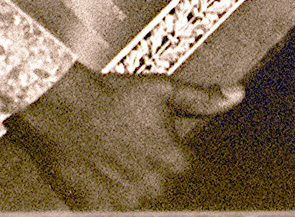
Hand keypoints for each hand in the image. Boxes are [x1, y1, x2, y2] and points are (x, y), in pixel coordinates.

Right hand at [2, 62, 241, 209]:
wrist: (58, 105)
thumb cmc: (109, 96)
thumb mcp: (162, 90)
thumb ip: (203, 99)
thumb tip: (236, 95)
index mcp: (177, 161)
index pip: (190, 178)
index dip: (174, 166)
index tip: (156, 155)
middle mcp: (156, 188)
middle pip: (165, 194)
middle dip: (153, 178)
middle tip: (128, 155)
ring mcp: (126, 203)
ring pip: (143, 205)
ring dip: (134, 192)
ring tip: (115, 165)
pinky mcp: (96, 211)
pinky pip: (115, 212)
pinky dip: (113, 201)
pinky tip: (105, 181)